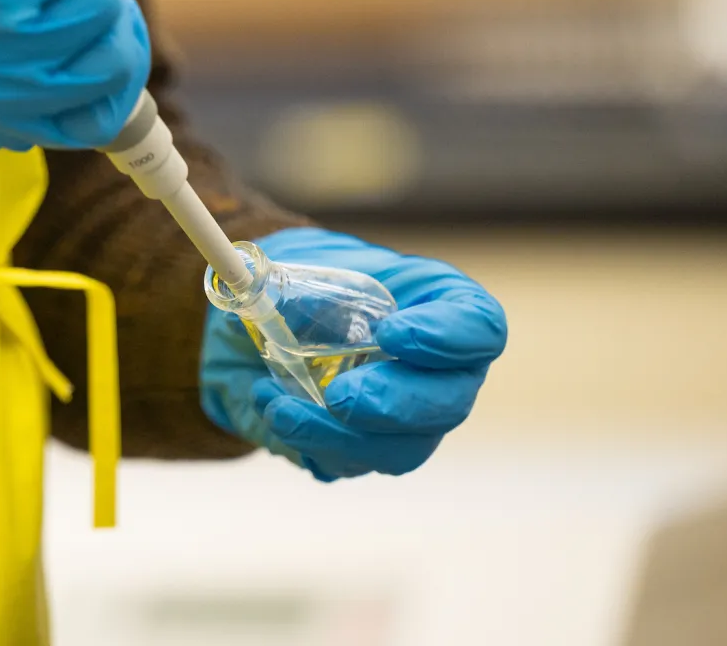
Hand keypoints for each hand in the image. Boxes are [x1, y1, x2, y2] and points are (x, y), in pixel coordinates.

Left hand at [200, 227, 506, 480]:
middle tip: (342, 395)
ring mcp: (408, 417)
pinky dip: (308, 440)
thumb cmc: (293, 287)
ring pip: (403, 449)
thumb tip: (247, 279)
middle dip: (396, 403)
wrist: (256, 335)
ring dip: (338, 434)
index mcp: (437, 304)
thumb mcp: (290, 264)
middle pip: (451, 401)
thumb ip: (282, 274)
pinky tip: (272, 405)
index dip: (447, 337)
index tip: (391, 332)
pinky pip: (352, 462)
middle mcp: (436, 368)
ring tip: (280, 405)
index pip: (478, 327)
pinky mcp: (368, 449)